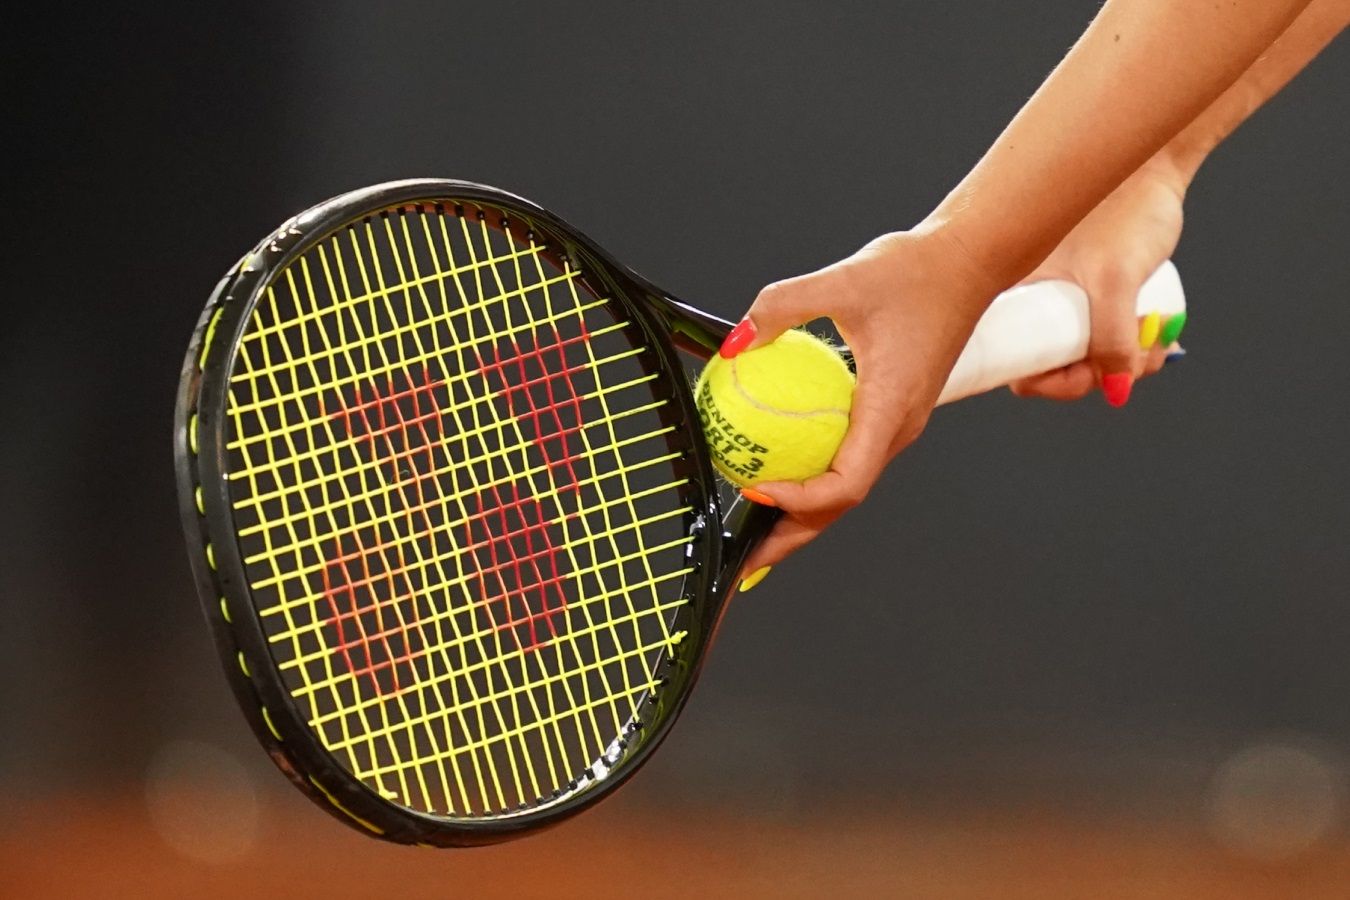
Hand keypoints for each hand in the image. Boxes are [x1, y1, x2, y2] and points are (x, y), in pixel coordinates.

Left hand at [728, 230, 997, 580]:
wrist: (967, 261)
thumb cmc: (918, 271)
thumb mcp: (842, 280)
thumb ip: (782, 306)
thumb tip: (736, 341)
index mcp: (891, 410)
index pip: (847, 483)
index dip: (801, 501)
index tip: (757, 489)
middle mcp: (898, 428)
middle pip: (842, 504)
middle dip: (794, 537)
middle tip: (747, 559)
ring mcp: (897, 423)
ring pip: (847, 485)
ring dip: (803, 513)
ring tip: (756, 527)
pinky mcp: (891, 410)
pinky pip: (850, 456)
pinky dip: (814, 476)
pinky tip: (780, 466)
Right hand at [1008, 155, 1188, 405]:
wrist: (1150, 164)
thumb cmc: (1125, 209)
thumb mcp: (1116, 282)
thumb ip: (1112, 338)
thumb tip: (1115, 392)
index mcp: (1013, 296)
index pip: (1017, 366)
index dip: (1054, 381)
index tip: (1092, 374)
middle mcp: (1031, 300)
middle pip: (1056, 365)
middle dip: (1101, 371)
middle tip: (1139, 360)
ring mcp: (1062, 297)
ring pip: (1085, 352)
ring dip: (1125, 360)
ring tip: (1157, 337)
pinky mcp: (1090, 292)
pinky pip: (1102, 335)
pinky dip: (1130, 344)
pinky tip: (1157, 334)